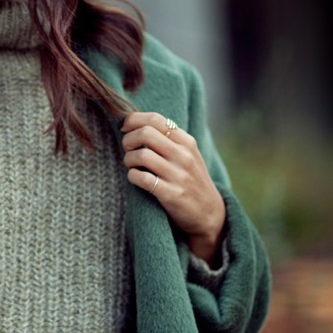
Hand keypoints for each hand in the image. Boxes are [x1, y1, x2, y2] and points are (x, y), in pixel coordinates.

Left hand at [121, 112, 225, 263]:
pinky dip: (132, 176)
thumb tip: (135, 123)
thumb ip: (168, 139)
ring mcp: (178, 175)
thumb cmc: (191, 179)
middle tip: (127, 148)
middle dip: (128, 139)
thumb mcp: (188, 155)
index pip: (156, 119)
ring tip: (131, 165)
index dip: (133, 120)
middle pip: (145, 133)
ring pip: (141, 155)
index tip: (124, 127)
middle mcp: (184, 156)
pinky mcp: (171, 194)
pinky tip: (135, 178)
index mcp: (187, 142)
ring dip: (128, 159)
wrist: (209, 213)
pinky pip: (142, 178)